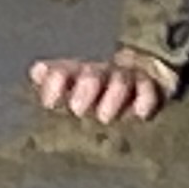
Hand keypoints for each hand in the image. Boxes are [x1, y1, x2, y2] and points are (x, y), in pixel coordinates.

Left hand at [29, 50, 181, 123]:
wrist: (143, 74)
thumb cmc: (98, 92)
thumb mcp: (73, 90)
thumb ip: (53, 84)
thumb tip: (36, 72)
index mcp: (78, 73)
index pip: (63, 70)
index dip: (55, 81)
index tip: (49, 102)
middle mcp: (102, 73)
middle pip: (92, 73)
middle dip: (84, 88)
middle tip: (77, 110)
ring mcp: (128, 78)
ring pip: (121, 80)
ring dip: (113, 96)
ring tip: (104, 117)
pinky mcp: (152, 88)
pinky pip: (150, 90)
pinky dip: (145, 100)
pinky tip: (140, 114)